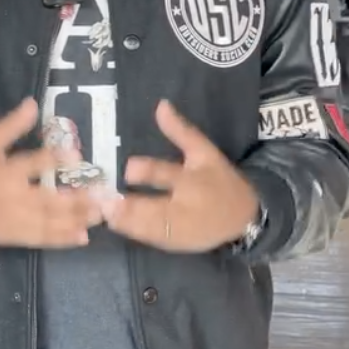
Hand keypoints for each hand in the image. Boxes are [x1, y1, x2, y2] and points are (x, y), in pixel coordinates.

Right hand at [0, 98, 104, 248]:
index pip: (33, 164)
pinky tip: (83, 237)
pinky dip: (62, 240)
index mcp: (5, 172)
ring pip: (50, 222)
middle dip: (77, 199)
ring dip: (77, 220)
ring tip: (101, 214)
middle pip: (49, 200)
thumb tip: (33, 103)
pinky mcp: (15, 237)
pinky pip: (42, 240)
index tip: (77, 155)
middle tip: (103, 194)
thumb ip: (10, 126)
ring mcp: (16, 221)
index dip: (55, 159)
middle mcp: (13, 198)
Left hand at [102, 100, 259, 252]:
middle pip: (155, 207)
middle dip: (130, 206)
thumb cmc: (220, 181)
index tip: (128, 169)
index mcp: (192, 179)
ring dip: (127, 221)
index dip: (146, 171)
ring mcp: (181, 228)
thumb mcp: (205, 152)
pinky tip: (117, 225)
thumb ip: (181, 131)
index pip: (167, 173)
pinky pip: (153, 239)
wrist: (243, 218)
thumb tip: (161, 105)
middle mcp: (185, 205)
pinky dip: (135, 233)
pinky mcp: (177, 243)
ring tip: (106, 213)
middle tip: (105, 200)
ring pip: (150, 226)